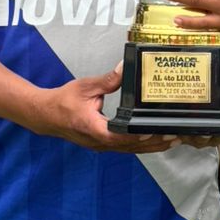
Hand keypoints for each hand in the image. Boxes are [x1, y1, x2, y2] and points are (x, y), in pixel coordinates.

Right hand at [26, 66, 179, 153]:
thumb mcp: (85, 87)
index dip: (137, 135)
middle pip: (131, 147)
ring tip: (172, 141)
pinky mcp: (102, 145)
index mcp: (94, 129)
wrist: (45, 115)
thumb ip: (107, 80)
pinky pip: (125, 148)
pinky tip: (154, 142)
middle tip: (174, 136)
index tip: (153, 131)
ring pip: (130, 150)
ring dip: (151, 147)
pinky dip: (141, 146)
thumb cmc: (62, 102)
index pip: (119, 136)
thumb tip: (124, 68)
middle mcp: (99, 142)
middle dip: (154, 143)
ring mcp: (101, 146)